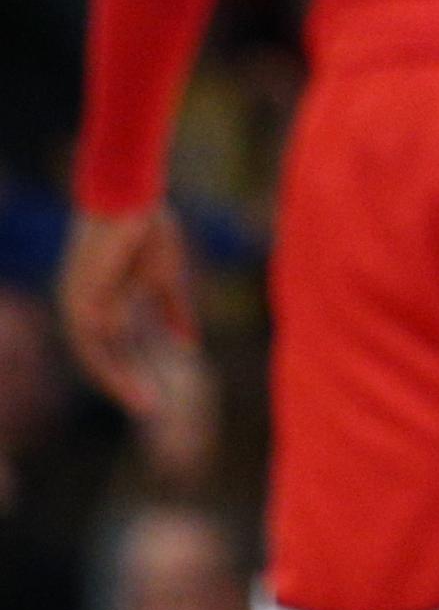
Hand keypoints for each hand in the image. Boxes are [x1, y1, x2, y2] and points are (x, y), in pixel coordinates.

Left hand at [56, 207, 193, 419]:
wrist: (131, 200)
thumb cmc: (147, 231)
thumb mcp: (165, 280)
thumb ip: (173, 313)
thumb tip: (189, 345)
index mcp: (102, 303)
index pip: (113, 348)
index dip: (134, 371)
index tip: (155, 397)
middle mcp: (83, 308)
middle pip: (102, 357)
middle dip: (126, 383)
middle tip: (150, 409)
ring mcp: (78, 303)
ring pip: (98, 353)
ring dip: (120, 378)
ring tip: (146, 402)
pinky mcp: (81, 298)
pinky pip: (97, 338)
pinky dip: (113, 356)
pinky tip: (132, 368)